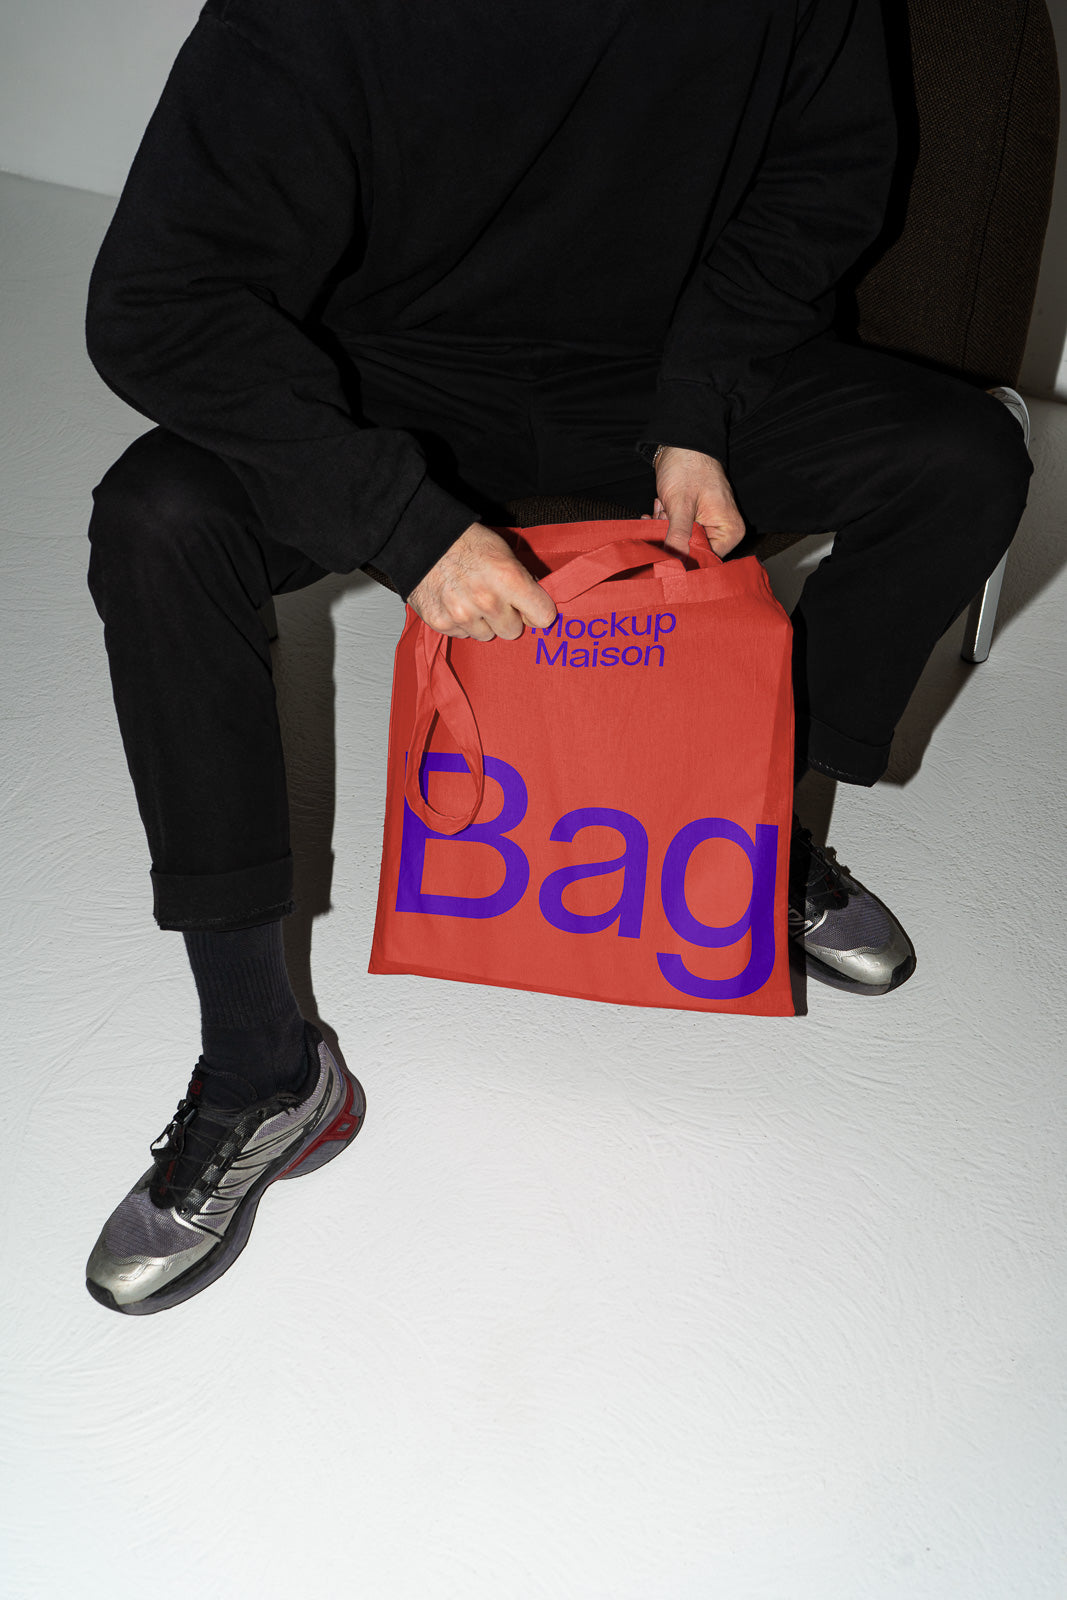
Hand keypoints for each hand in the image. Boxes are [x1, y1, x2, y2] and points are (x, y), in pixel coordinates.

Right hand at [408, 522, 557, 639]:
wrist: (421, 539)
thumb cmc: (464, 542)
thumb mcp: (503, 551)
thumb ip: (522, 578)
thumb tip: (533, 600)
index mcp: (508, 579)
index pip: (543, 616)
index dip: (538, 612)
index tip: (531, 609)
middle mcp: (487, 601)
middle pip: (513, 631)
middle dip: (507, 618)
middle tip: (494, 600)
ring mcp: (462, 615)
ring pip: (486, 635)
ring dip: (482, 622)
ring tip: (470, 598)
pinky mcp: (441, 623)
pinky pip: (462, 634)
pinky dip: (461, 623)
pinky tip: (454, 602)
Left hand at [642, 446, 745, 557]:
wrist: (681, 443)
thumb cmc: (688, 468)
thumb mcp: (681, 505)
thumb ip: (678, 536)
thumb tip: (674, 563)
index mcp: (729, 532)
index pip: (707, 559)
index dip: (684, 557)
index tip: (664, 553)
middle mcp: (722, 531)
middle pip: (692, 550)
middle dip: (671, 537)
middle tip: (661, 518)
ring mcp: (707, 524)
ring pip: (681, 540)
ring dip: (665, 527)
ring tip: (662, 506)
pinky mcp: (693, 518)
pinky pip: (676, 529)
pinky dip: (664, 520)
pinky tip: (659, 505)